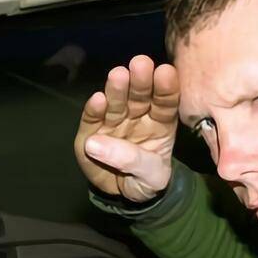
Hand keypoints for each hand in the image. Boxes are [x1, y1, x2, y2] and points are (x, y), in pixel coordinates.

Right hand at [73, 54, 179, 202]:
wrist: (123, 194)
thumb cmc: (145, 179)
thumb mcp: (151, 177)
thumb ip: (134, 161)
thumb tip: (97, 144)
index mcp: (160, 123)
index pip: (165, 103)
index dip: (166, 88)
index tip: (165, 72)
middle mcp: (137, 116)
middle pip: (140, 96)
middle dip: (140, 80)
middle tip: (141, 63)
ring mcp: (114, 121)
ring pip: (116, 103)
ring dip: (117, 89)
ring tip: (118, 75)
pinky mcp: (92, 130)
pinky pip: (93, 118)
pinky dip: (93, 109)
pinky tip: (97, 99)